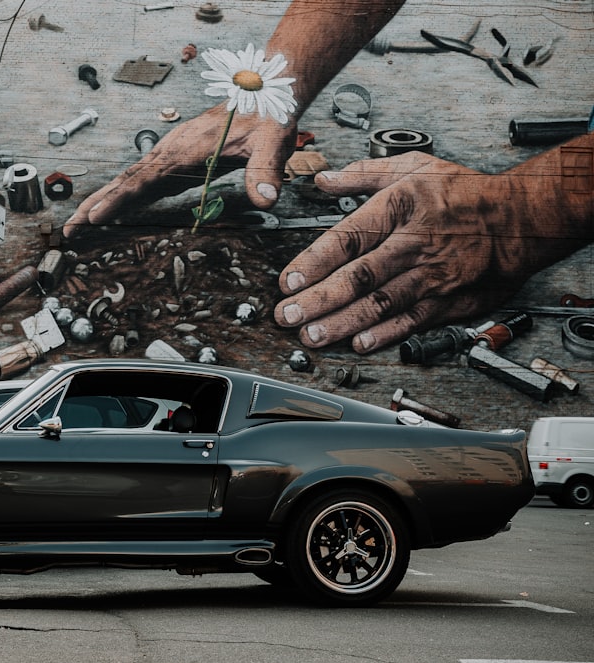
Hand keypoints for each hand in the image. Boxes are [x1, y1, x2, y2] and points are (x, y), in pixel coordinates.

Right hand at [62, 105, 298, 237]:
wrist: (264, 92)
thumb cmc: (267, 116)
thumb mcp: (272, 143)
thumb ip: (266, 170)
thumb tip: (267, 199)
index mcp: (186, 149)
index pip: (144, 178)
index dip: (118, 200)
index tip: (94, 218)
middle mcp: (171, 151)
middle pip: (125, 181)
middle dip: (94, 206)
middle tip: (68, 230)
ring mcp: (171, 154)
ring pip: (129, 181)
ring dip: (102, 202)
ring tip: (79, 225)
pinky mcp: (176, 159)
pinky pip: (142, 181)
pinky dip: (122, 197)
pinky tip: (113, 211)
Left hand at [274, 151, 577, 352]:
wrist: (525, 218)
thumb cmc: (467, 193)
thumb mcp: (414, 168)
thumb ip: (363, 175)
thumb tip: (323, 179)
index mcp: (402, 208)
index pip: (350, 237)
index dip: (315, 260)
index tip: (289, 279)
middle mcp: (415, 244)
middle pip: (361, 277)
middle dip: (320, 299)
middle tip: (288, 315)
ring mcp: (433, 276)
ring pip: (382, 304)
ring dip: (343, 323)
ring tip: (313, 335)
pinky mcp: (450, 301)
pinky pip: (412, 322)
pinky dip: (385, 335)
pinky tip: (359, 343)